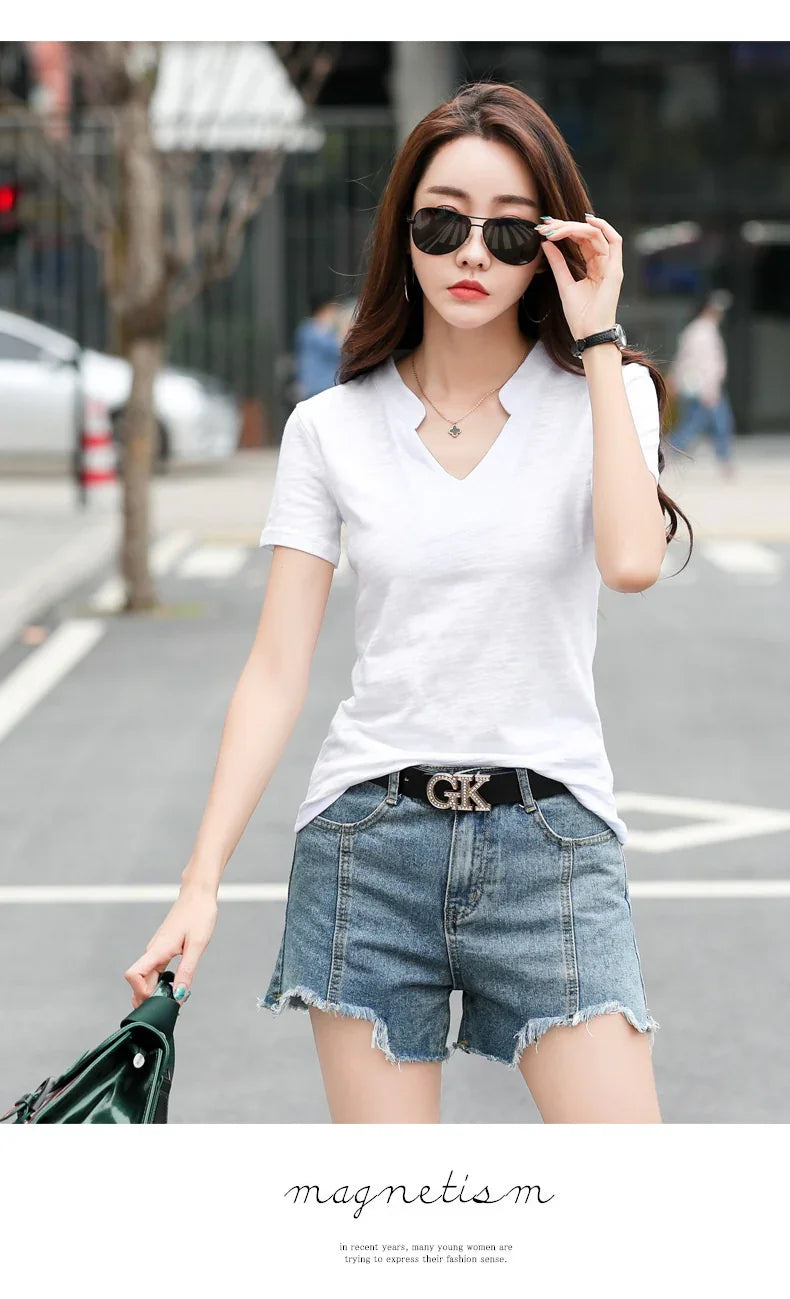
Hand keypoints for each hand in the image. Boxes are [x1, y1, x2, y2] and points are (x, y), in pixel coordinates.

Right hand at [124, 884, 217, 1009]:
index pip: (133, 975)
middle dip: (148, 997)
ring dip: (153, 991)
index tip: (159, 998)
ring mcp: (156, 950)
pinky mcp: (162, 949)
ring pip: (146, 977)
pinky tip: (172, 986)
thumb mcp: (197, 945)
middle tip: (168, 1007)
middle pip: (138, 981)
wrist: (198, 894)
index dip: (140, 991)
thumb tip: (179, 996)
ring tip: (171, 999)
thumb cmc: (199, 915)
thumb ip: (187, 971)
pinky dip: (159, 982)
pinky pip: (154, 970)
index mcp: (158, 950)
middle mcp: (153, 950)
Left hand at [534, 213, 622, 341]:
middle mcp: (604, 263)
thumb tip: (546, 243)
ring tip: (556, 228)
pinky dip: (604, 227)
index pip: (581, 240)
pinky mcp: (615, 270)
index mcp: (593, 266)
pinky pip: (615, 241)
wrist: (588, 333)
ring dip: (575, 227)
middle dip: (566, 227)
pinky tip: (588, 220)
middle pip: (588, 234)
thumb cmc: (579, 315)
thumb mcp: (564, 284)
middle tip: (546, 226)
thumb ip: (557, 263)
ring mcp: (611, 266)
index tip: (544, 229)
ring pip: (597, 234)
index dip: (564, 231)